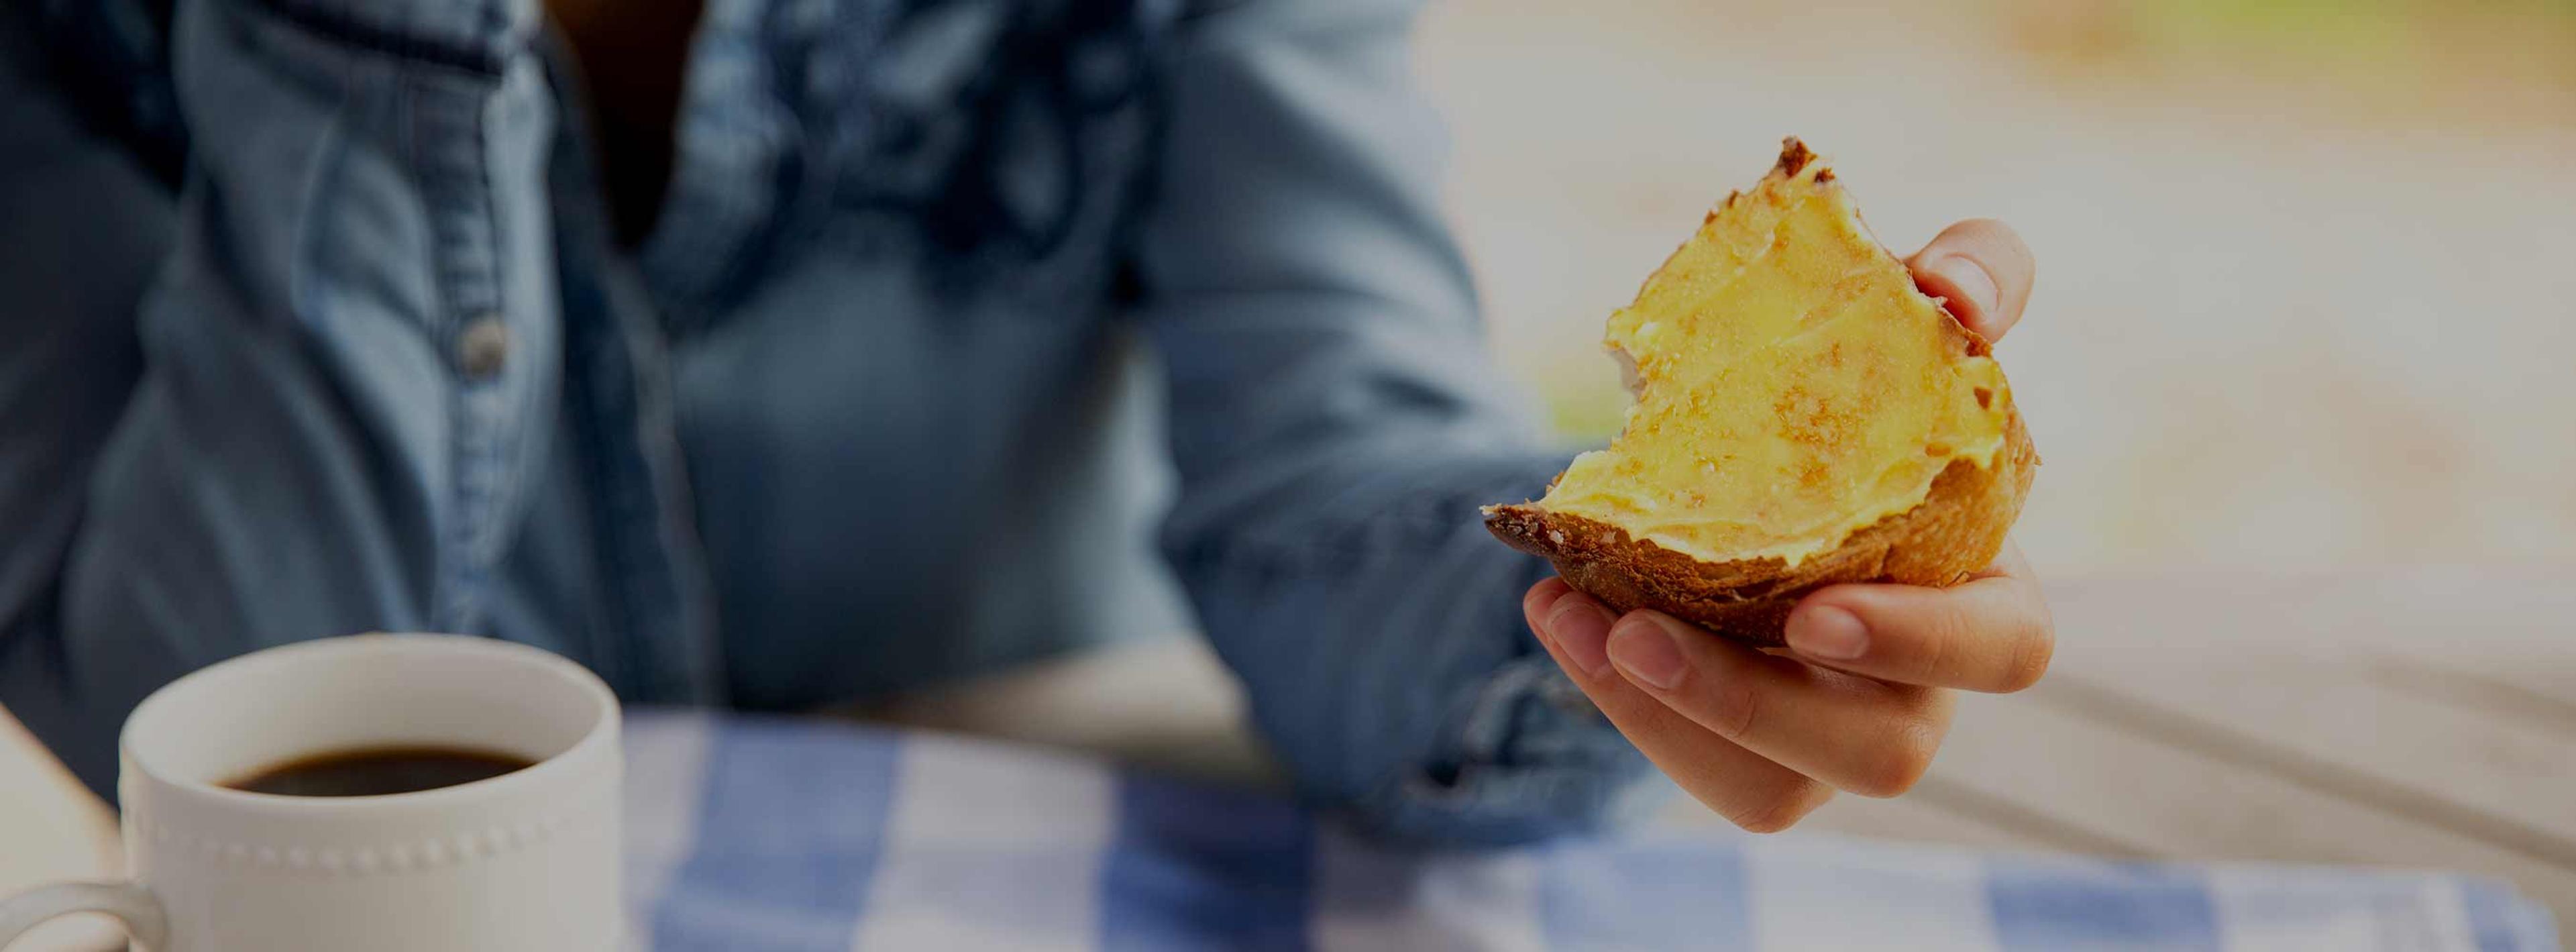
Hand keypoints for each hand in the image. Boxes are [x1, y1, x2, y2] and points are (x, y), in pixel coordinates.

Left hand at [1521, 220, 2049, 830]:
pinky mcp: (1748, 752)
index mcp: (1987, 587)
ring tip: (1568, 614)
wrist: (1767, 437)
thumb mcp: (1912, 311)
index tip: (1812, 614)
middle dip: (1750, 703)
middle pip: (1878, 752)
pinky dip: (1616, 701)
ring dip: (1660, 714)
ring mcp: (1833, 735)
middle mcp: (1923, 685)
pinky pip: (1691, 768)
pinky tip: (1557, 611)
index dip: (1919, 643)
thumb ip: (1969, 275)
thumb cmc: (1866, 380)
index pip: (2004, 649)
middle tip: (1639, 630)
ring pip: (1770, 788)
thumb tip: (1952, 288)